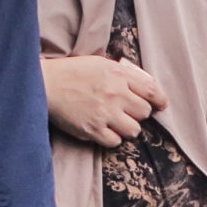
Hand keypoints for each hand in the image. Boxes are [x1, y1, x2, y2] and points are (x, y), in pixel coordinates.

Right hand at [45, 54, 165, 147]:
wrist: (44, 84)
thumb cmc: (71, 72)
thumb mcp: (100, 64)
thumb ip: (123, 74)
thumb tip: (144, 85)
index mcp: (118, 76)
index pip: (151, 90)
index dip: (160, 100)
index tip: (161, 105)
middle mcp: (115, 94)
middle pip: (144, 113)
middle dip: (138, 113)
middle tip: (126, 111)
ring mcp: (104, 114)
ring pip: (134, 130)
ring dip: (127, 127)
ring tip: (114, 121)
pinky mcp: (93, 130)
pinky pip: (115, 141)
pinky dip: (111, 138)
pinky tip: (102, 129)